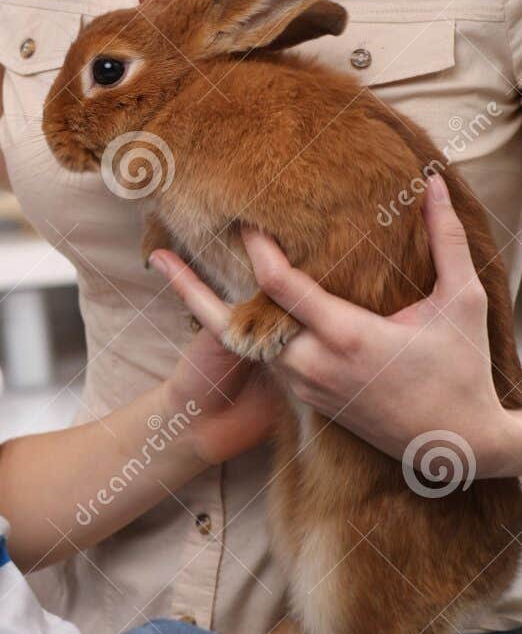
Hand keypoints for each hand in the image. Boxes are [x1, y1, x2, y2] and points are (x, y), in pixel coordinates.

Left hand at [152, 173, 515, 477]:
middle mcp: (315, 364)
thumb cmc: (462, 372)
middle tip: (171, 246)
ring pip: (249, 341)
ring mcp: (307, 385)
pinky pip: (267, 358)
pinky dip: (247, 331)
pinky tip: (230, 303)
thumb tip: (438, 184)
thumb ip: (446, 241)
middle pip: (239, 318)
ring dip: (216, 308)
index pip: (281, 286)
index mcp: (347, 336)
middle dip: (201, 285)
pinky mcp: (308, 399)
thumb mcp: (461, 304)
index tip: (241, 218)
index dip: (257, 248)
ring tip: (183, 266)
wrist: (455, 448)